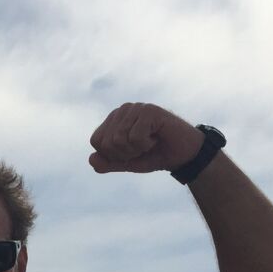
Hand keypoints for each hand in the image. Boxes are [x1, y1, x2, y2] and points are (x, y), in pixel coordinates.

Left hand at [88, 103, 203, 173]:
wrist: (181, 154)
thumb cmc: (154, 156)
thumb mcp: (126, 163)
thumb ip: (107, 163)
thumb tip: (91, 159)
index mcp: (113, 121)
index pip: (96, 142)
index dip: (112, 155)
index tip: (129, 152)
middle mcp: (122, 111)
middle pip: (107, 142)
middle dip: (124, 154)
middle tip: (141, 148)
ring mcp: (135, 108)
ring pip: (119, 140)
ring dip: (136, 150)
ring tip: (149, 142)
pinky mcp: (149, 110)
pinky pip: (135, 137)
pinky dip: (146, 145)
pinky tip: (156, 137)